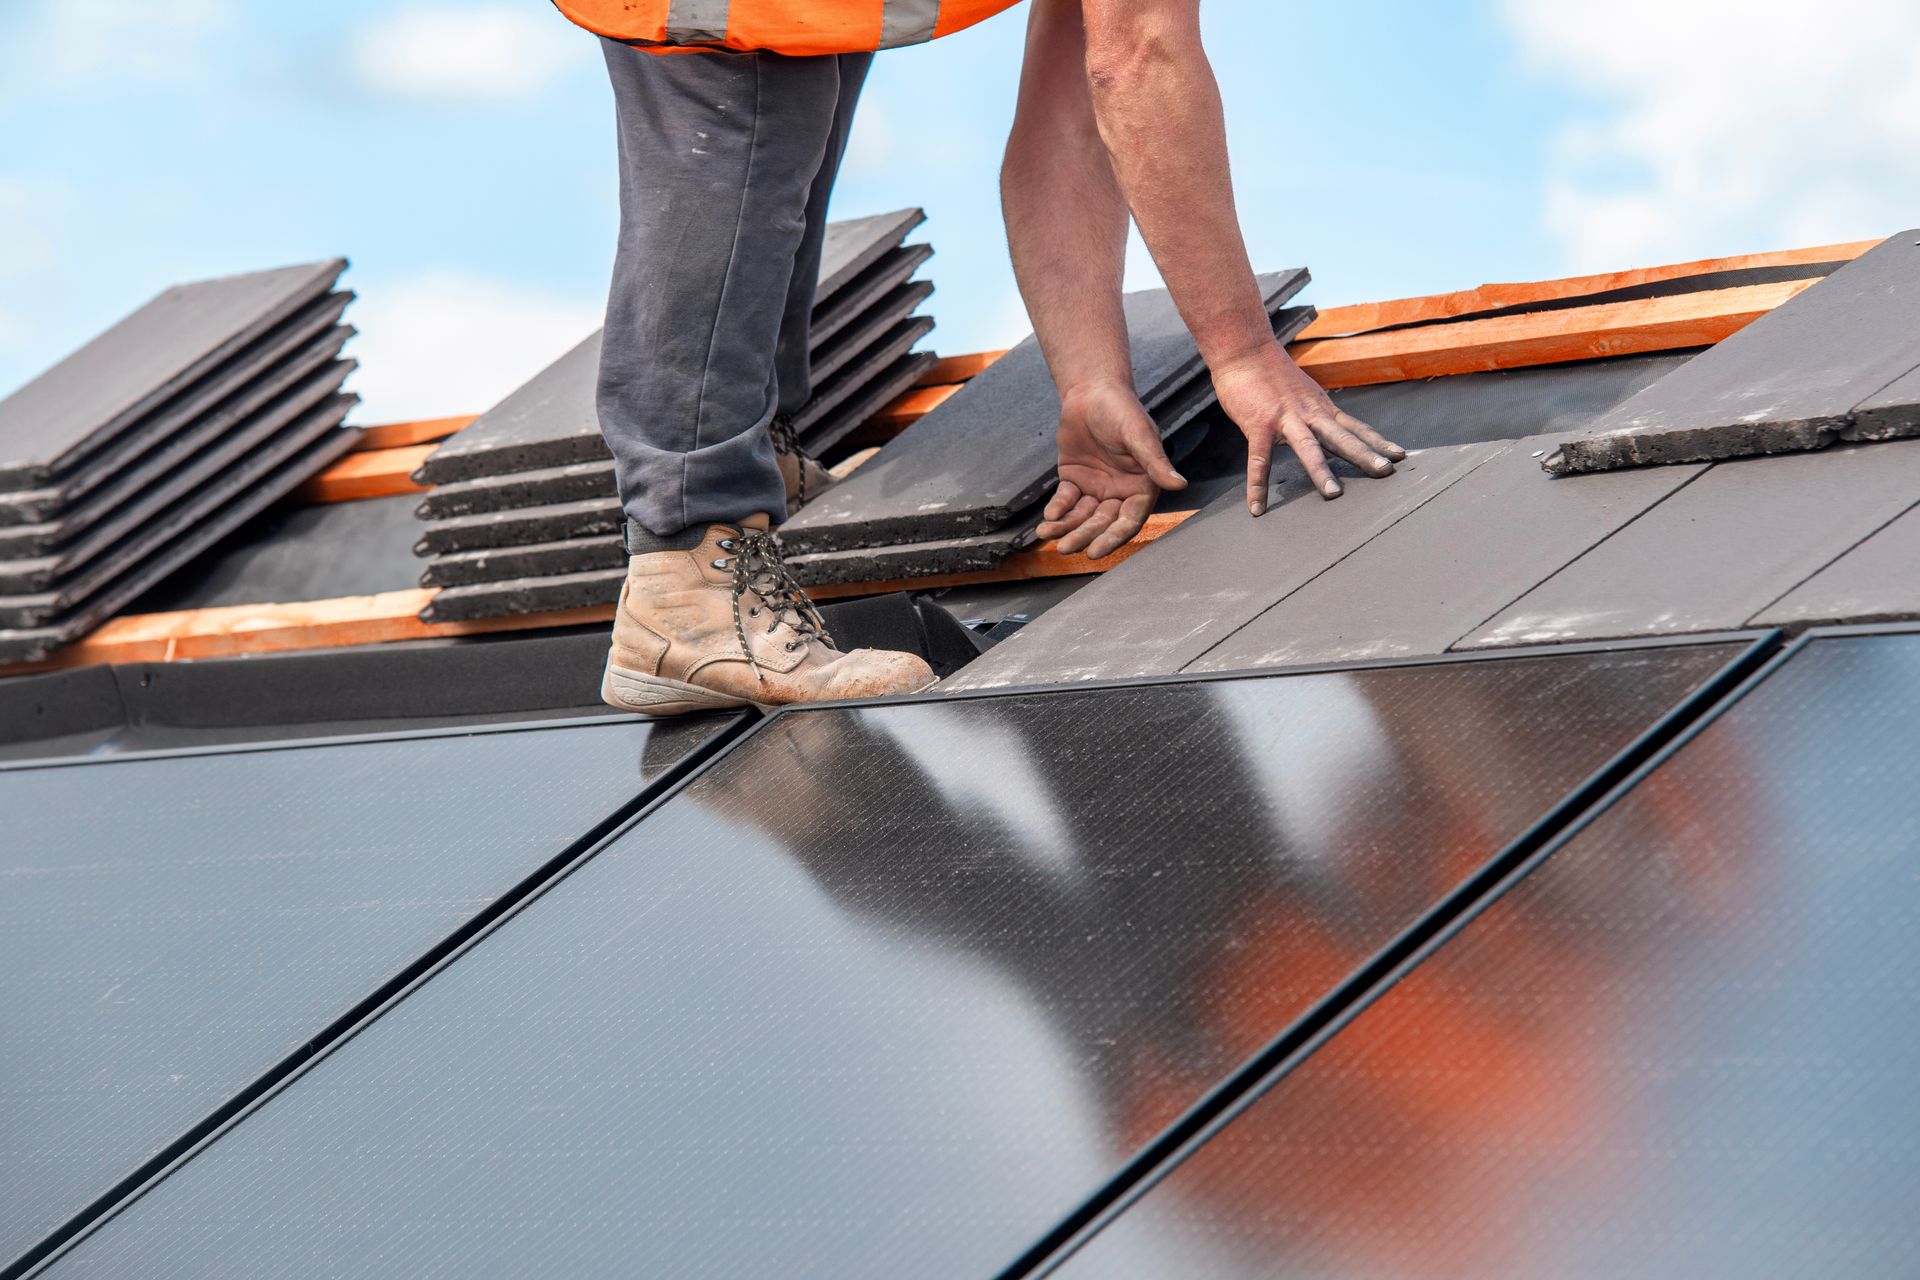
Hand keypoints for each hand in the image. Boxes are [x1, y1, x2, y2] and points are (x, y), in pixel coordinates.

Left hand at [1038, 379, 1188, 558]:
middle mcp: (1120, 492)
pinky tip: (1049, 516)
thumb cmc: (1122, 410)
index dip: (1112, 538)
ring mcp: (1097, 488)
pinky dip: (1058, 509)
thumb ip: (1155, 462)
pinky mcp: (1075, 480)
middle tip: (1065, 549)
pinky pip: (1066, 500)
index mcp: (1141, 486)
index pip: (1128, 520)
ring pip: (1081, 516)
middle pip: (1101, 523)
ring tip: (1047, 533)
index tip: (1095, 551)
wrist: (1092, 391)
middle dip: (1083, 535)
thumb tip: (1179, 485)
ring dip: (1066, 526)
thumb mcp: (1139, 435)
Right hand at [1211, 344, 1405, 513]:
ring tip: (1334, 493)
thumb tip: (1324, 432)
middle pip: (1342, 437)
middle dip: (1365, 455)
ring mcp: (1284, 418)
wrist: (1245, 350)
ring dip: (1321, 470)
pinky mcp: (1259, 424)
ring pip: (1308, 447)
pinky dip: (1258, 485)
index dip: (1378, 441)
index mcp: (1320, 408)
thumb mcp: (1301, 392)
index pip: (1355, 427)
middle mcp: (1309, 413)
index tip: (1399, 455)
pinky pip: (1259, 460)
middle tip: (1386, 471)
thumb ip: (1313, 414)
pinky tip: (1258, 506)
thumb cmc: (1269, 372)